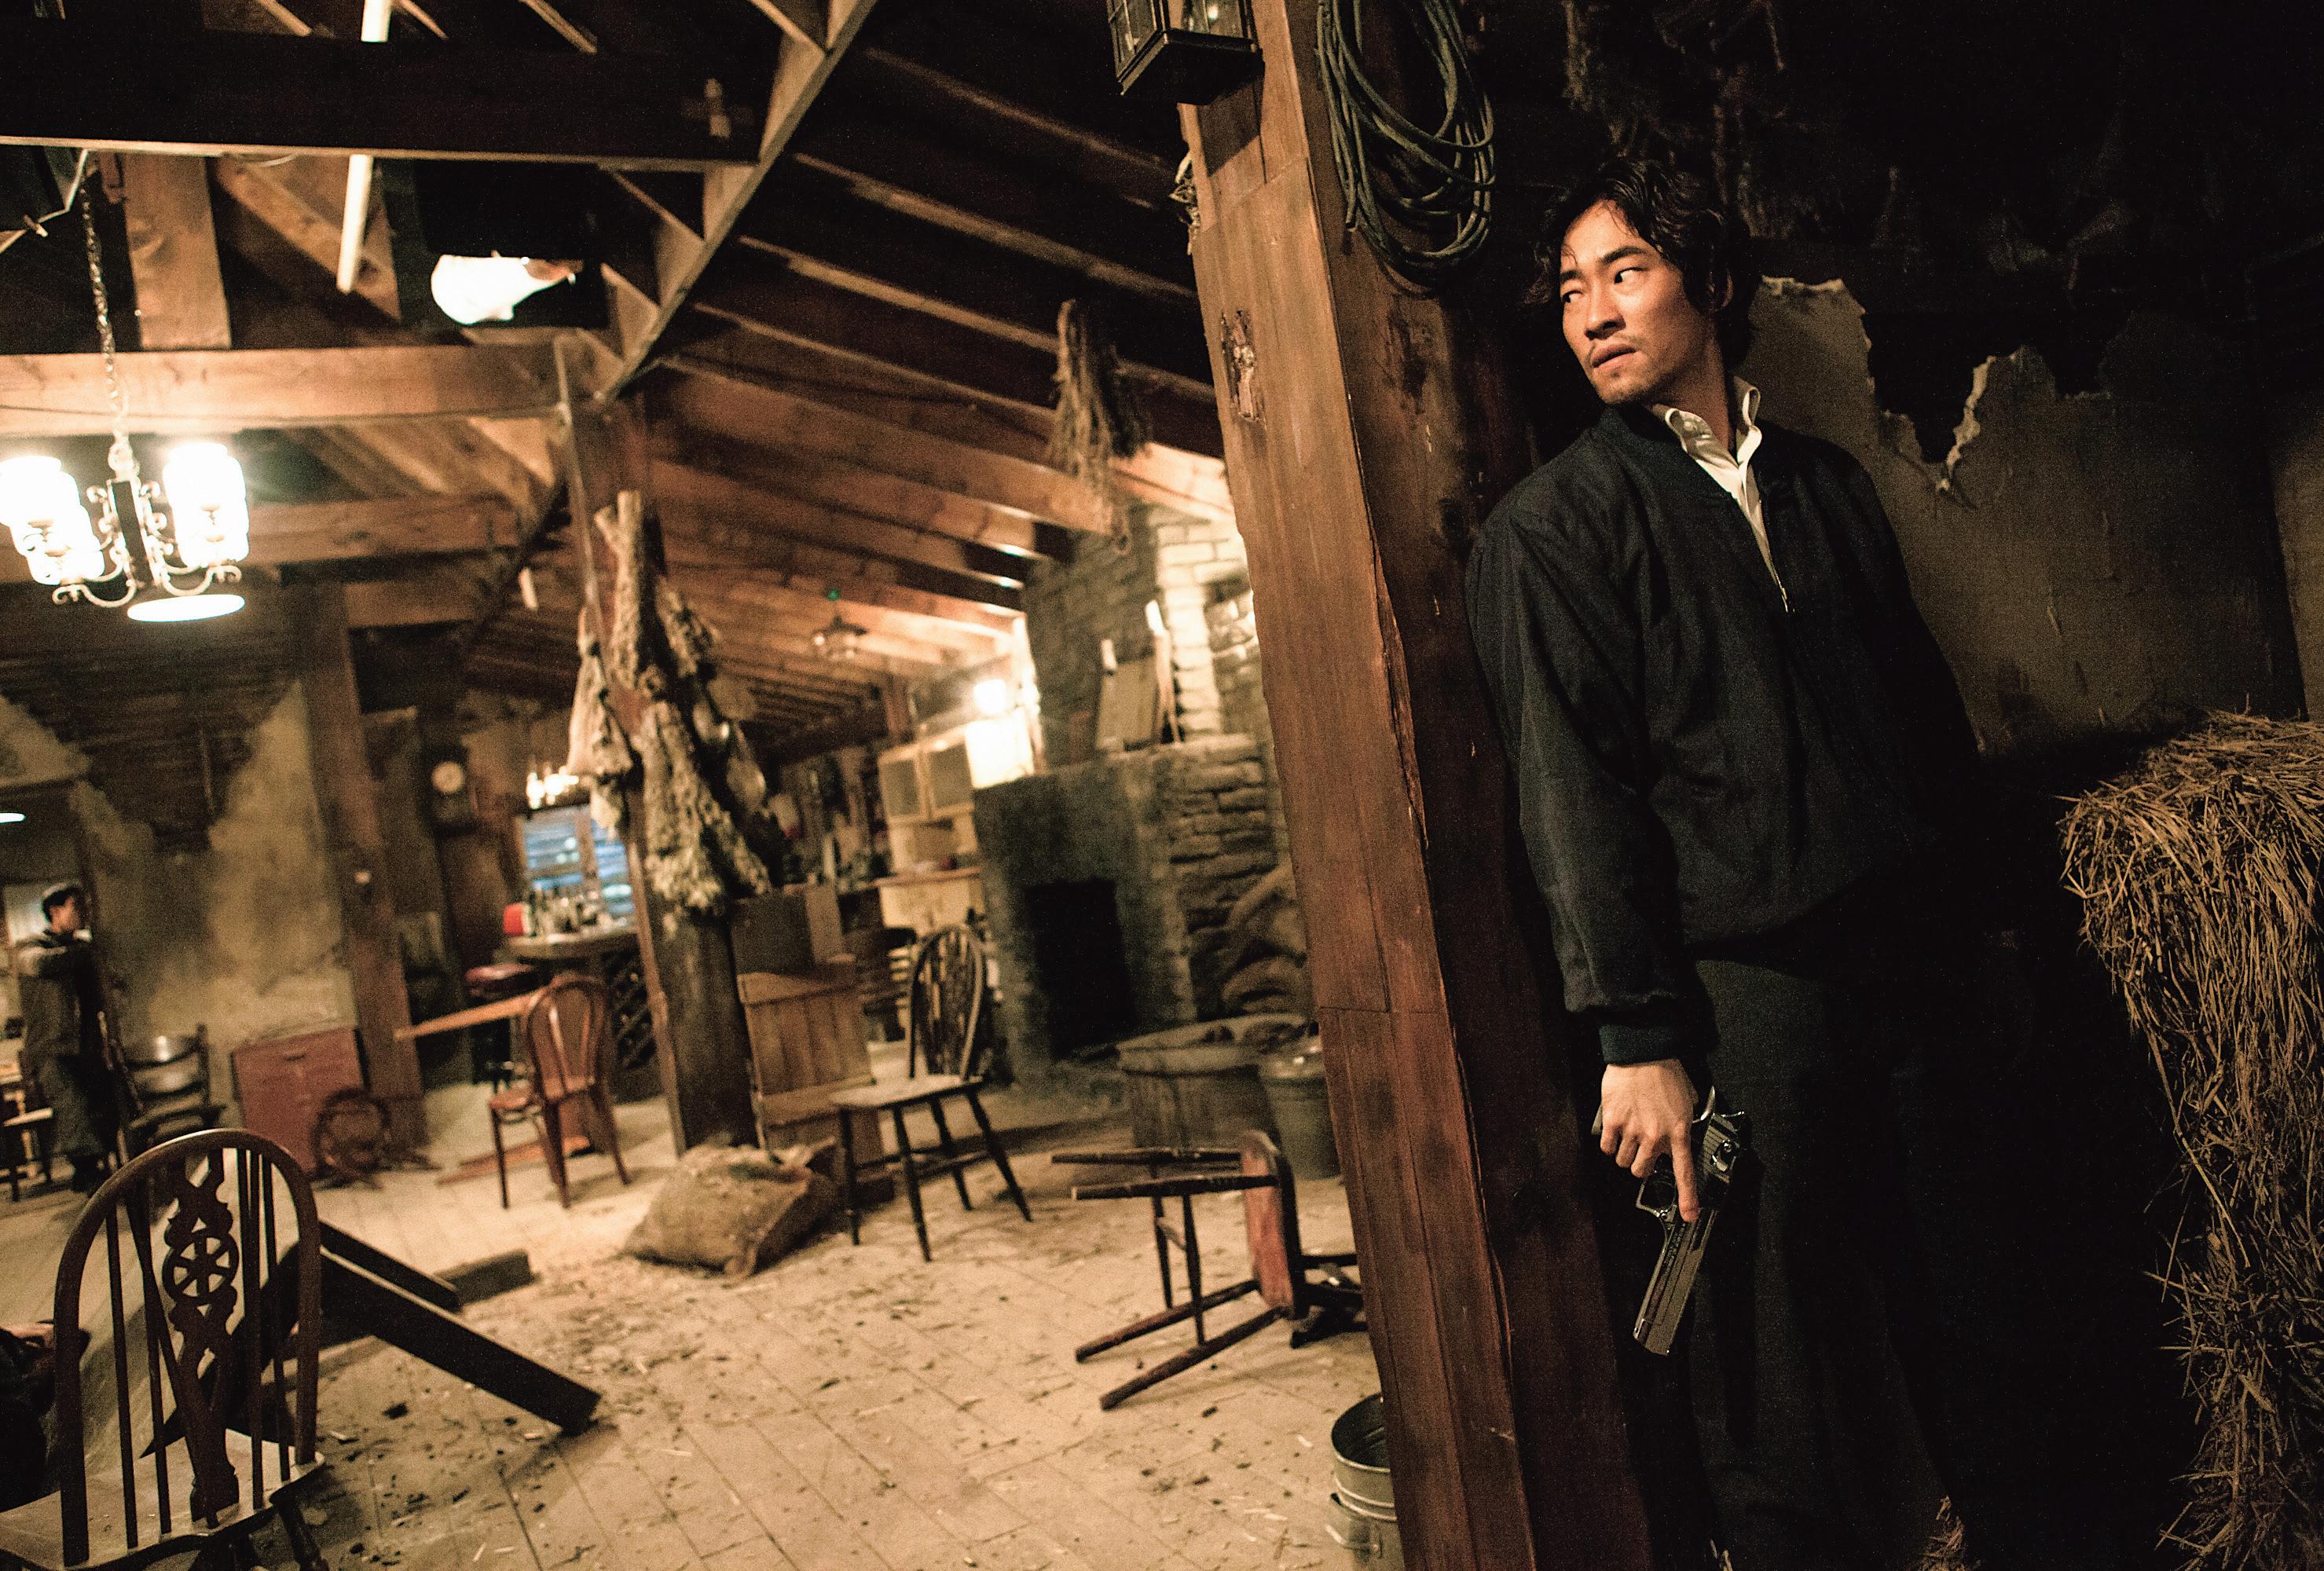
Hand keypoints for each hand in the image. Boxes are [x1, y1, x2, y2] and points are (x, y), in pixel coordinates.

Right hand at [1598, 1060, 1701, 1221]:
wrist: (1643, 1053)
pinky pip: (1608, 1148)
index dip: (1687, 1198)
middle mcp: (1655, 1137)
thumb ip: (1682, 1123)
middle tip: (1641, 1150)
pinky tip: (1615, 1131)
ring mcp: (1632, 1131)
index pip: (1683, 1172)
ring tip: (1628, 1134)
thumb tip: (1678, 1135)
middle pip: (1642, 1171)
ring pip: (1624, 1161)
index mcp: (1678, 1132)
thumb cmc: (1666, 1072)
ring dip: (1625, 1153)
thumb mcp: (1688, 1101)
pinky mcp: (1613, 1122)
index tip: (1689, 1214)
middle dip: (1641, 1163)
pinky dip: (1610, 1144)